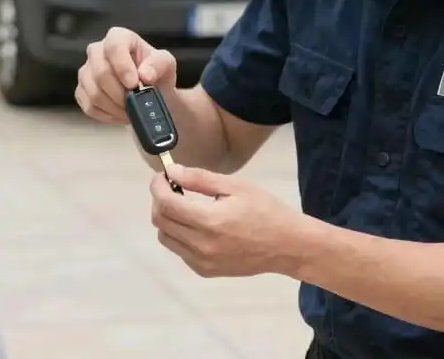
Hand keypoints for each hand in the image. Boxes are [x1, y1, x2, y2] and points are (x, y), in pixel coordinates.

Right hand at [75, 27, 178, 124]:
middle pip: (100, 72)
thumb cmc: (156, 74)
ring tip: (130, 110)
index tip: (134, 84)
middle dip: (120, 93)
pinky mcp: (81, 90)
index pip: (113, 46)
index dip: (122, 66)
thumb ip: (159, 64)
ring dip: (115, 107)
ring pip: (93, 92)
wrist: (151, 93)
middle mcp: (97, 50)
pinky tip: (119, 113)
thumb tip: (145, 75)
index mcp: (119, 37)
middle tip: (135, 103)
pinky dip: (107, 114)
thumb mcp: (166, 65)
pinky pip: (89, 105)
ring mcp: (87, 71)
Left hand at [150, 163, 304, 277]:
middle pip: (161, 221)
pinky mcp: (205, 271)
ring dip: (167, 218)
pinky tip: (196, 224)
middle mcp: (201, 245)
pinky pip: (179, 250)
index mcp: (210, 221)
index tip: (162, 176)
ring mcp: (201, 262)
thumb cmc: (265, 210)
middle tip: (173, 187)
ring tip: (184, 205)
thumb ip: (200, 179)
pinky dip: (179, 234)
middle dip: (160, 200)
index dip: (157, 187)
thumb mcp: (235, 186)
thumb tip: (173, 171)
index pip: (166, 204)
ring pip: (165, 237)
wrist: (287, 245)